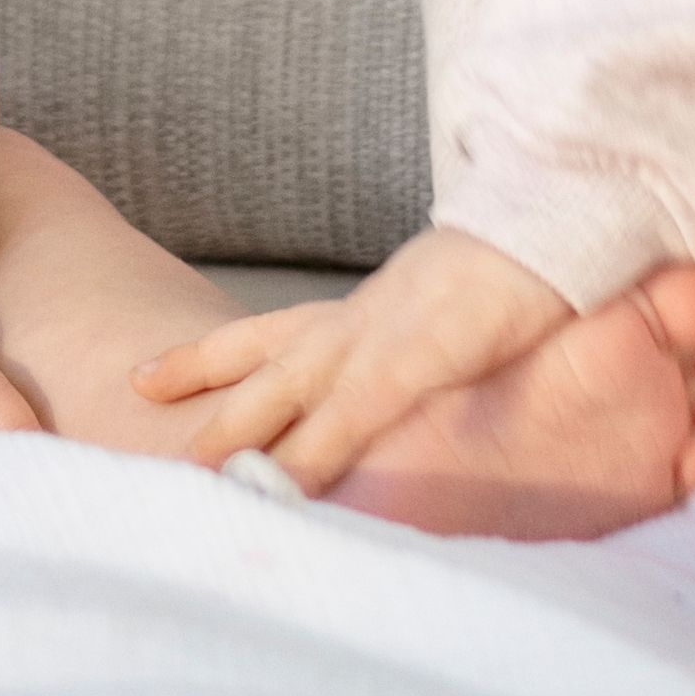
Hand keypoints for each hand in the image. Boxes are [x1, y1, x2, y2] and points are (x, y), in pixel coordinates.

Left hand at [141, 226, 616, 497]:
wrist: (558, 210)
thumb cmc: (520, 262)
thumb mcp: (456, 311)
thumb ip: (423, 342)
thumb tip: (410, 376)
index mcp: (369, 309)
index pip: (271, 331)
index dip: (207, 356)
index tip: (146, 375)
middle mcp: (362, 318)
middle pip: (264, 357)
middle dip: (201, 390)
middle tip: (136, 419)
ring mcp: (387, 332)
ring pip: (293, 387)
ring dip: (241, 430)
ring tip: (190, 471)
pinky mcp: (422, 351)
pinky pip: (357, 410)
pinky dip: (317, 449)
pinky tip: (286, 485)